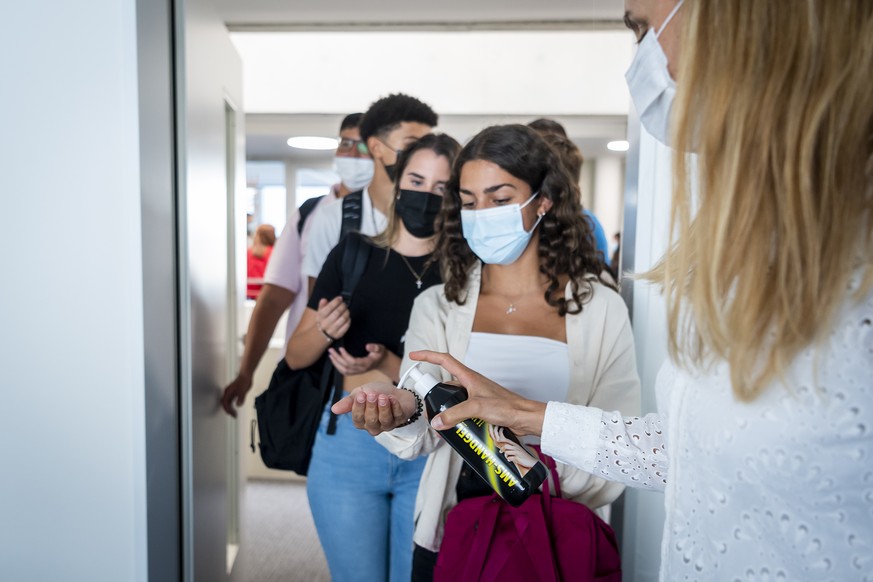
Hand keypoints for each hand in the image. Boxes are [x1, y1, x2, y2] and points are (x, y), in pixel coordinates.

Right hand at [221, 373, 251, 417]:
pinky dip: (232, 405)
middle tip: (233, 415)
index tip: (233, 414)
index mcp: (228, 392)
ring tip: (234, 413)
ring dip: (230, 408)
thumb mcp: (243, 390)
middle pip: (225, 404)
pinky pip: (230, 400)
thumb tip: (238, 405)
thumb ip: (240, 398)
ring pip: (227, 402)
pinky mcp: (233, 392)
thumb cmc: (244, 380)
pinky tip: (236, 407)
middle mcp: (228, 392)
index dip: (228, 410)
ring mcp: (230, 392)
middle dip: (228, 410)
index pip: (225, 403)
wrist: (246, 374)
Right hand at [316, 296, 349, 340]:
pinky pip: (346, 326)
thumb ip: (322, 305)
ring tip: (346, 310)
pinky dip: (348, 320)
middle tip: (344, 304)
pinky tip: (347, 317)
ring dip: (346, 312)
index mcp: (320, 317)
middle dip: (342, 306)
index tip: (340, 298)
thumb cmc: (322, 321)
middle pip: (337, 312)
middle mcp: (325, 324)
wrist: (321, 335)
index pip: (329, 307)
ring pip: (343, 319)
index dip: (336, 301)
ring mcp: (332, 330)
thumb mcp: (320, 313)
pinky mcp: (338, 335)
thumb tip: (324, 300)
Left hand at [327, 344, 386, 375]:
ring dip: (336, 363)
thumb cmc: (379, 354)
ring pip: (344, 370)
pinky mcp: (355, 372)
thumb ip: (375, 347)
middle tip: (331, 350)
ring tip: (330, 355)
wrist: (381, 362)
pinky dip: (338, 367)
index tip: (340, 348)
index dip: (345, 356)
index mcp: (366, 363)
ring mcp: (358, 372)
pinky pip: (345, 372)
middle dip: (337, 358)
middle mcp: (361, 369)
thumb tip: (367, 346)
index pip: (353, 362)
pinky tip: (334, 361)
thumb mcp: (380, 348)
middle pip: (346, 366)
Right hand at [331, 382, 415, 435]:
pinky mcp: (401, 419)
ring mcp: (388, 424)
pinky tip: (392, 398)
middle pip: (371, 421)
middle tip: (371, 394)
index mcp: (362, 421)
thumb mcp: (360, 393)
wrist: (394, 391)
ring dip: (383, 408)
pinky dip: (395, 406)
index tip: (360, 395)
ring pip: (385, 421)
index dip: (358, 408)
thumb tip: (334, 409)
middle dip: (371, 407)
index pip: (358, 420)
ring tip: (382, 396)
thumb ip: (348, 402)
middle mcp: (375, 426)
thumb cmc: (375, 394)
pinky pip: (398, 416)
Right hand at [409, 350, 546, 436]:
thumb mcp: (477, 408)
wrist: (524, 417)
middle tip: (428, 408)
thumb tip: (437, 421)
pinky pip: (462, 411)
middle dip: (434, 395)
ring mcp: (475, 396)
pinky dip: (456, 419)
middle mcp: (471, 384)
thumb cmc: (507, 406)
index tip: (414, 355)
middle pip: (445, 385)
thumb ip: (455, 414)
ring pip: (453, 401)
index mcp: (469, 376)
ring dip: (446, 410)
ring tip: (440, 423)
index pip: (444, 360)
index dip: (428, 355)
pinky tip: (454, 429)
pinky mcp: (480, 408)